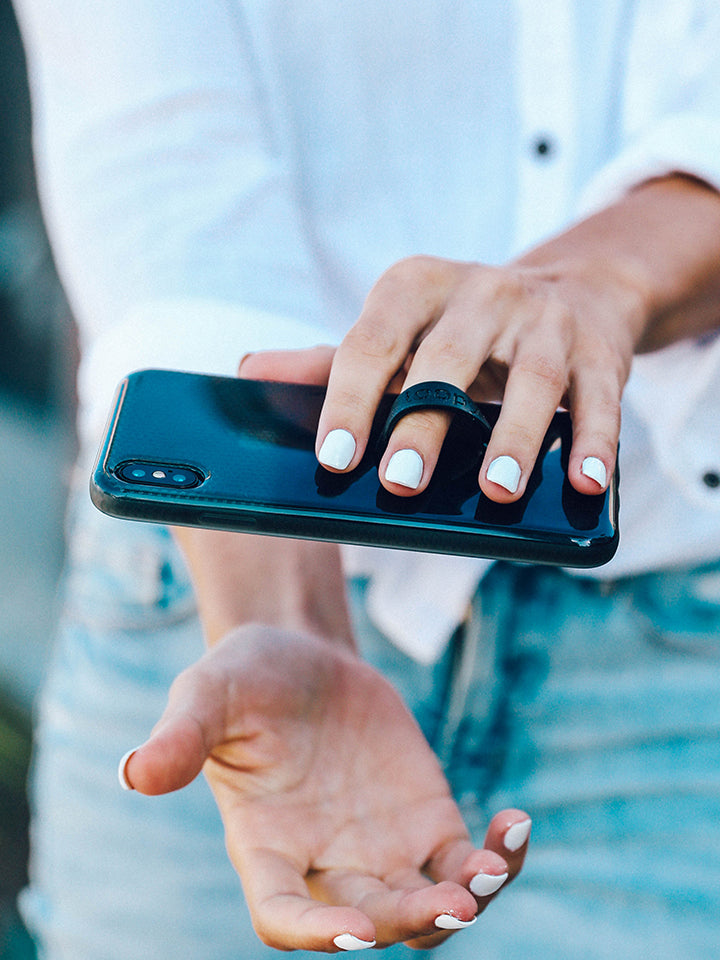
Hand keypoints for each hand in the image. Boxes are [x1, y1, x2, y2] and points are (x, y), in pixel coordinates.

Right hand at [120, 626, 529, 951]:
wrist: (300, 652)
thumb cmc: (244, 676)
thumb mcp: (206, 692)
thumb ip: (180, 735)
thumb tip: (131, 772)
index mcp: (265, 845)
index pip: (282, 914)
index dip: (314, 932)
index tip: (352, 929)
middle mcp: (325, 862)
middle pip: (370, 921)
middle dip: (410, 919)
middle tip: (453, 899)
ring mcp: (381, 847)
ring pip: (427, 906)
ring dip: (465, 902)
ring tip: (491, 867)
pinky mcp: (426, 819)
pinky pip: (467, 861)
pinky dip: (497, 859)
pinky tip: (516, 825)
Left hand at [313, 253, 634, 502]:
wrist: (570, 291)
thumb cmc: (458, 331)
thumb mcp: (396, 332)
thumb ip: (330, 362)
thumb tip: (248, 374)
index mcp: (415, 287)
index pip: (370, 342)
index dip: (349, 400)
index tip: (334, 458)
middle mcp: (480, 294)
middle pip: (446, 361)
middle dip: (423, 423)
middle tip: (399, 483)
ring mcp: (544, 320)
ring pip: (531, 379)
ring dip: (514, 438)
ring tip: (495, 491)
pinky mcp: (599, 351)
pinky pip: (598, 399)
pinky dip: (594, 442)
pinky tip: (585, 483)